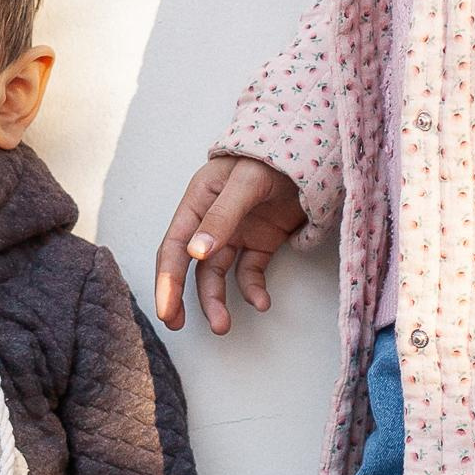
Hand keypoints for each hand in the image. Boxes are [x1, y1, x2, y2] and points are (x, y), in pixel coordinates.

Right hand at [154, 157, 303, 334]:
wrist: (308, 148)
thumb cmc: (268, 157)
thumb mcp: (244, 183)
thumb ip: (222, 216)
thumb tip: (196, 253)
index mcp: (197, 203)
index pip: (173, 247)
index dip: (166, 280)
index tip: (166, 311)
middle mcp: (211, 223)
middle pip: (190, 267)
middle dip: (181, 298)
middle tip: (177, 325)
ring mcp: (236, 234)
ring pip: (218, 275)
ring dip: (217, 301)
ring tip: (223, 326)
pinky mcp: (261, 243)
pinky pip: (251, 273)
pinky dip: (253, 290)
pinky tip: (261, 302)